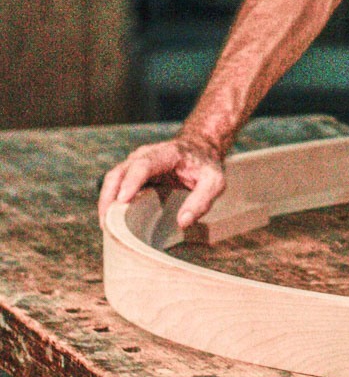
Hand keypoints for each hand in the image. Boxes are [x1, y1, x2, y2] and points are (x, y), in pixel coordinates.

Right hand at [97, 135, 225, 229]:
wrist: (199, 148)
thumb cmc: (205, 166)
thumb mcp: (214, 182)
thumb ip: (202, 200)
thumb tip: (183, 222)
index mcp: (167, 153)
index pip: (144, 164)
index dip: (131, 182)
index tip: (122, 200)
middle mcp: (146, 154)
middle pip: (120, 172)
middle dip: (110, 197)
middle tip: (108, 225)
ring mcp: (135, 162)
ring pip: (112, 179)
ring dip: (106, 202)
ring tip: (108, 228)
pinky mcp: (130, 173)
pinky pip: (114, 186)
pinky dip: (109, 203)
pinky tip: (112, 222)